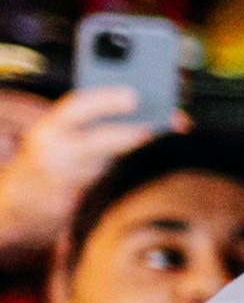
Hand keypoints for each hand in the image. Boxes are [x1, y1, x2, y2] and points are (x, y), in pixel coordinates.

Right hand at [0, 87, 159, 270]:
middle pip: (101, 141)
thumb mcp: (53, 137)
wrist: (13, 207)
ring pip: (114, 167)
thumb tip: (136, 106)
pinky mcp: (79, 207)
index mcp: (46, 131)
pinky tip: (156, 174)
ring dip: (143, 157)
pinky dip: (135, 180)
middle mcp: (53, 155)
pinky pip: (114, 190)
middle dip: (136, 133)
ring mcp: (66, 183)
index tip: (132, 95)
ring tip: (170, 147)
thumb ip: (84, 124)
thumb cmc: (44, 164)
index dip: (104, 100)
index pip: (73, 108)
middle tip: (168, 125)